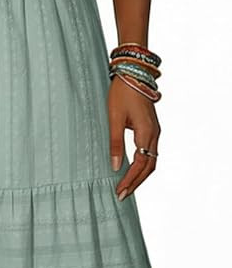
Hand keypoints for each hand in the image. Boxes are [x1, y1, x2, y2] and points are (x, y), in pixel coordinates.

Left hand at [108, 76, 159, 198]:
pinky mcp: (151, 128)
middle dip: (136, 182)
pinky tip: (132, 171)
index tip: (119, 191)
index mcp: (146, 132)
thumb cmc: (122, 92)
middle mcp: (154, 133)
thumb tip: (116, 167)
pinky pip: (150, 152)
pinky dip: (143, 165)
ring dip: (140, 176)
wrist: (134, 72)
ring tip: (126, 187)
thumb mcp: (114, 118)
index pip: (140, 164)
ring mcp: (155, 131)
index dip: (130, 179)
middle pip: (149, 166)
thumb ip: (115, 143)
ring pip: (152, 161)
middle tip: (122, 195)